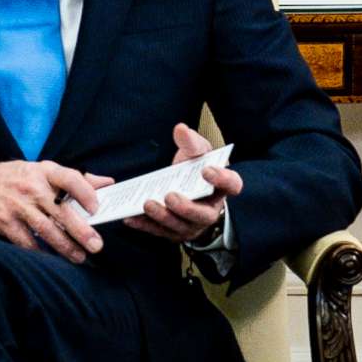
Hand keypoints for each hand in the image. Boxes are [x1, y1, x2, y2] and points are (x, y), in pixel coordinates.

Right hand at [0, 160, 111, 262]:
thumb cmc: (16, 178)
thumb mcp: (42, 171)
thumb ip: (76, 178)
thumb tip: (107, 183)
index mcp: (44, 171)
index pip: (69, 178)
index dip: (85, 193)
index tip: (97, 208)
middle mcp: (31, 187)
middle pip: (61, 210)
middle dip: (80, 230)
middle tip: (96, 245)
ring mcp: (17, 205)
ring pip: (46, 229)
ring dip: (65, 246)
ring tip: (79, 257)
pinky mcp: (5, 222)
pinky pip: (26, 241)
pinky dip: (40, 252)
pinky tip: (52, 259)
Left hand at [117, 122, 242, 243]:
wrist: (182, 186)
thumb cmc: (194, 168)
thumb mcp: (195, 152)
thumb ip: (190, 142)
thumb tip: (180, 129)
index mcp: (222, 187)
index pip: (232, 185)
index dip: (222, 179)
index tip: (206, 170)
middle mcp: (210, 210)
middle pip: (204, 215)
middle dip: (186, 208)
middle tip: (170, 196)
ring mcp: (192, 225)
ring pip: (180, 227)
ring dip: (163, 217)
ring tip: (147, 204)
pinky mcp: (173, 232)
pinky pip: (158, 232)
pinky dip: (144, 225)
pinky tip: (130, 217)